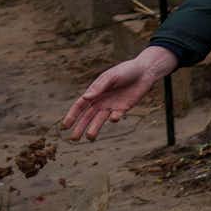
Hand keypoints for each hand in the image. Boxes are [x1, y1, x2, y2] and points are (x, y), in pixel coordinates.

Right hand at [64, 46, 179, 139]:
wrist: (145, 71)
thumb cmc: (125, 71)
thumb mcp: (111, 77)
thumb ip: (99, 87)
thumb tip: (85, 97)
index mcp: (94, 92)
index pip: (80, 106)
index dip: (72, 116)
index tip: (65, 126)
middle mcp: (101, 101)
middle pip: (88, 116)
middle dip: (80, 127)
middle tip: (74, 139)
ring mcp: (112, 106)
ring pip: (100, 120)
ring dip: (94, 128)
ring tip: (90, 137)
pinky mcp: (124, 108)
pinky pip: (117, 116)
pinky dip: (115, 118)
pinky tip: (114, 117)